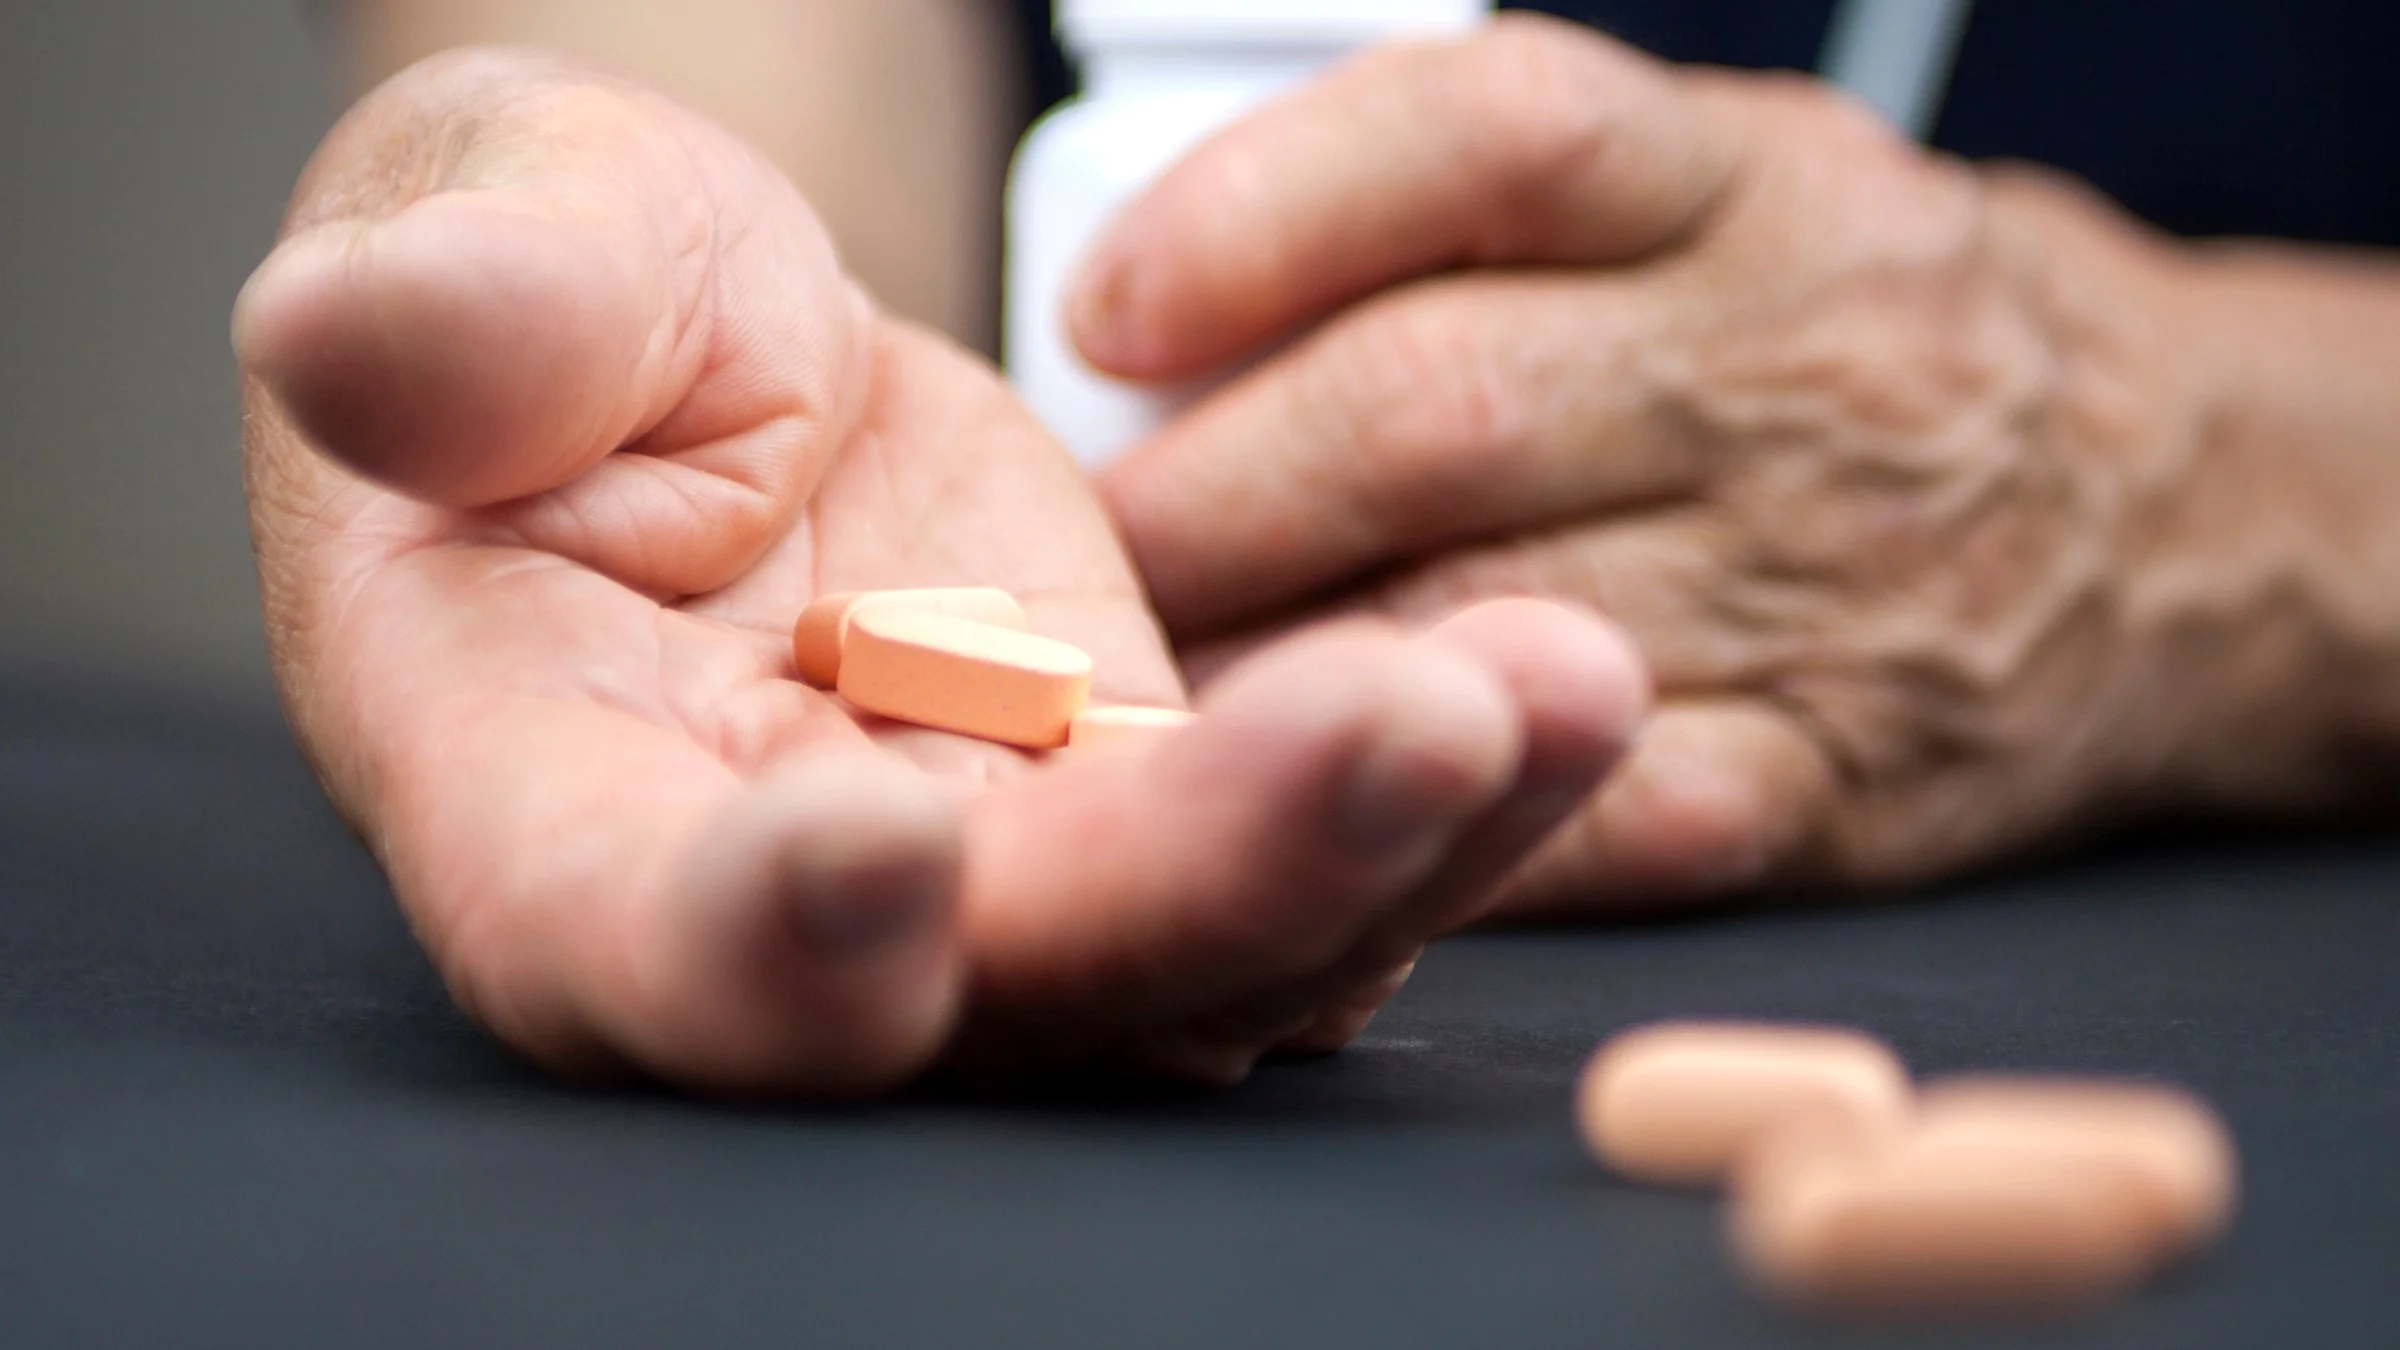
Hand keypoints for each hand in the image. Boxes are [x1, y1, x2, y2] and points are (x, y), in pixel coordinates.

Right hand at [238, 50, 1647, 1094]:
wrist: (721, 355)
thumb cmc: (564, 295)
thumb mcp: (499, 241)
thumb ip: (462, 315)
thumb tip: (366, 341)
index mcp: (552, 804)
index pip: (628, 934)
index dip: (746, 940)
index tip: (883, 852)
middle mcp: (795, 907)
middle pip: (998, 988)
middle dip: (1204, 880)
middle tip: (1410, 733)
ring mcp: (1001, 875)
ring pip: (1203, 949)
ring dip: (1395, 847)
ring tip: (1560, 684)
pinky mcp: (1152, 807)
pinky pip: (1314, 846)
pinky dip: (1448, 786)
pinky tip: (1567, 685)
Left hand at [1079, 17, 2231, 911]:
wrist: (2161, 508)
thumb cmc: (1845, 340)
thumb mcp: (1713, 196)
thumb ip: (1474, 229)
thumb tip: (1155, 325)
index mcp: (1737, 184)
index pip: (1485, 138)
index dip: (1262, 215)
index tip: (1107, 316)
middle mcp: (1784, 362)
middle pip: (1432, 406)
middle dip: (1202, 499)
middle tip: (1074, 565)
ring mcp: (1822, 579)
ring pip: (1478, 628)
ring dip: (1266, 680)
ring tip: (1144, 703)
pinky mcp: (1835, 776)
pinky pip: (1591, 817)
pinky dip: (1428, 821)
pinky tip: (1317, 810)